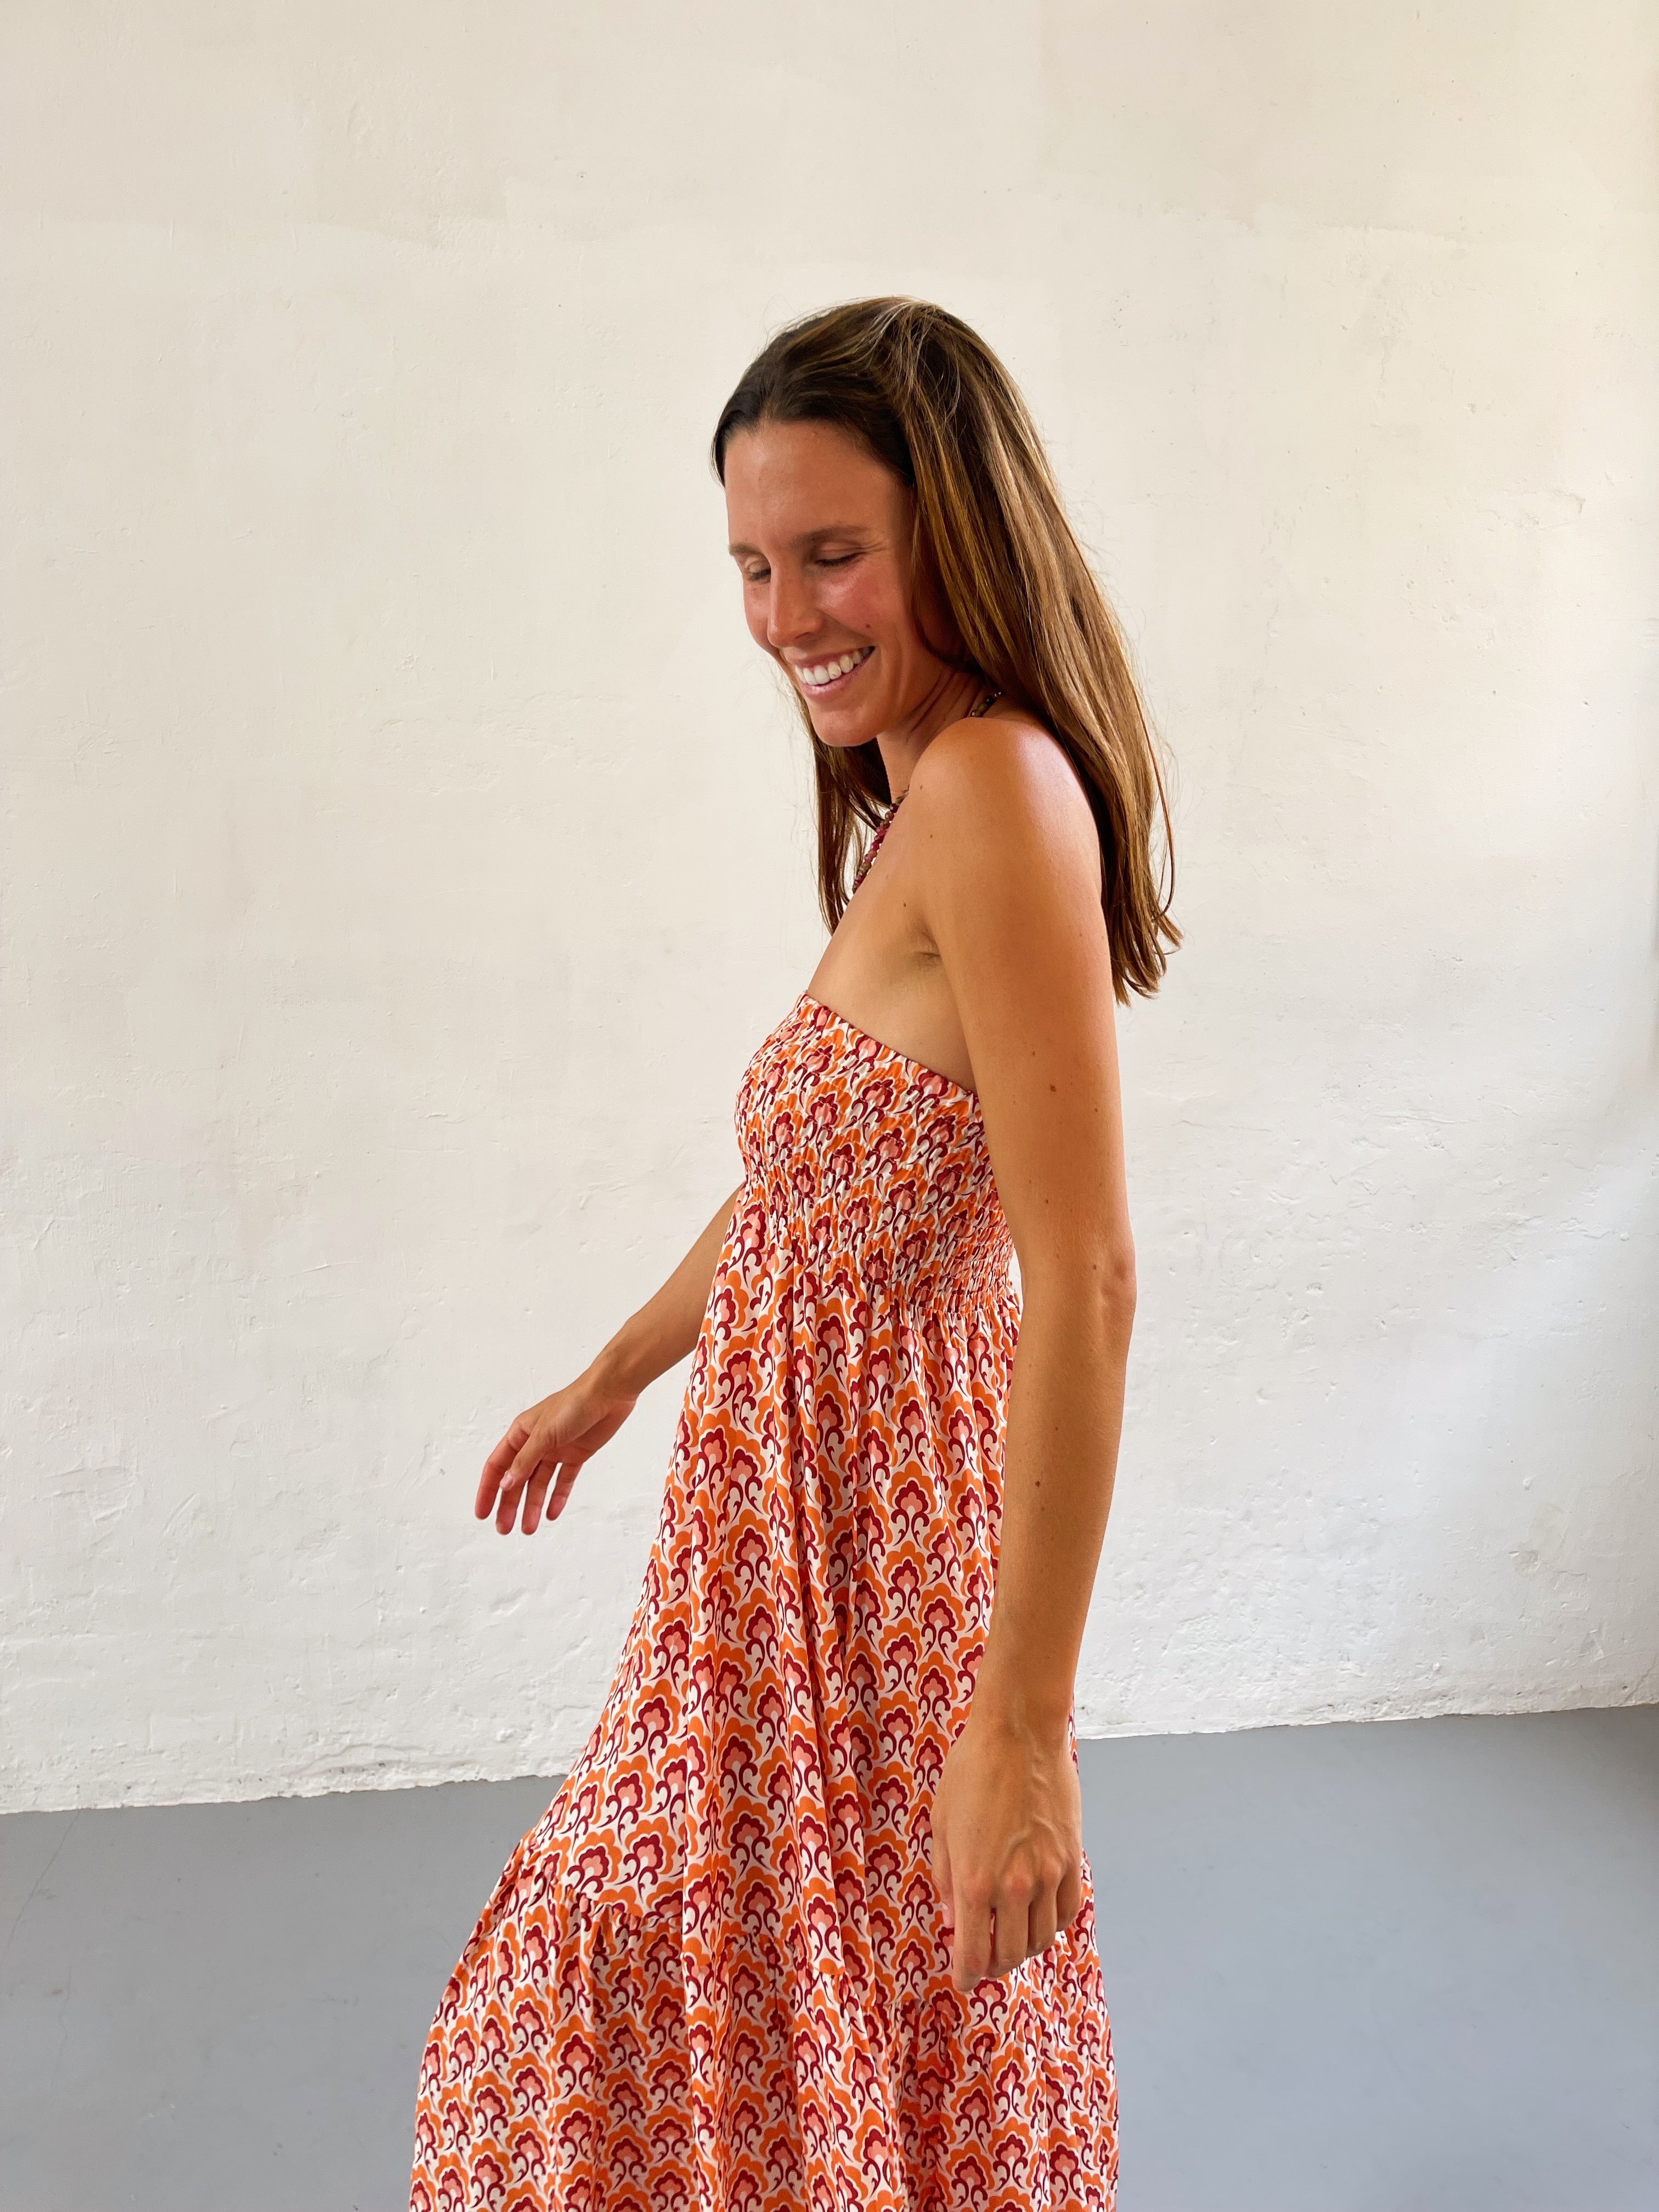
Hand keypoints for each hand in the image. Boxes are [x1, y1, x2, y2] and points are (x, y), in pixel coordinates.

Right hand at [474, 1374, 637, 1534]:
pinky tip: (552, 1513)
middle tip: (504, 1528)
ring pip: (539, 1484)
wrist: (609, 1394)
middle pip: (517, 1479)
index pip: (497, 1466)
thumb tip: (506, 1484)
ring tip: (528, 1528)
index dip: (488, 1490)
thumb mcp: (544, 1434)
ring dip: (533, 1505)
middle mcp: (535, 1443)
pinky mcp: (576, 1455)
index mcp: (521, 1433)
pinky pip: (563, 1480)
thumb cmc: (574, 1403)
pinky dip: (558, 1496)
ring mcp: (556, 1450)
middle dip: (509, 1504)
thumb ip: (525, 1461)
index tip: (482, 1513)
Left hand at [929, 1703, 1083, 1991]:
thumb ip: (947, 1878)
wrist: (1018, 1734)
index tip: (963, 1981)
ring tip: (1011, 1939)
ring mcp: (1047, 1874)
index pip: (972, 1954)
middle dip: (994, 1965)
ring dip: (1024, 1948)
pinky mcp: (1071, 1858)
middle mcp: (1014, 1887)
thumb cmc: (971, 1772)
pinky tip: (1040, 1917)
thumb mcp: (941, 1825)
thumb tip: (954, 1918)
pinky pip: (1067, 1911)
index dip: (966, 1975)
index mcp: (975, 1882)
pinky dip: (1053, 1924)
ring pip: (1041, 1939)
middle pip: (1009, 1955)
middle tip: (984, 1960)